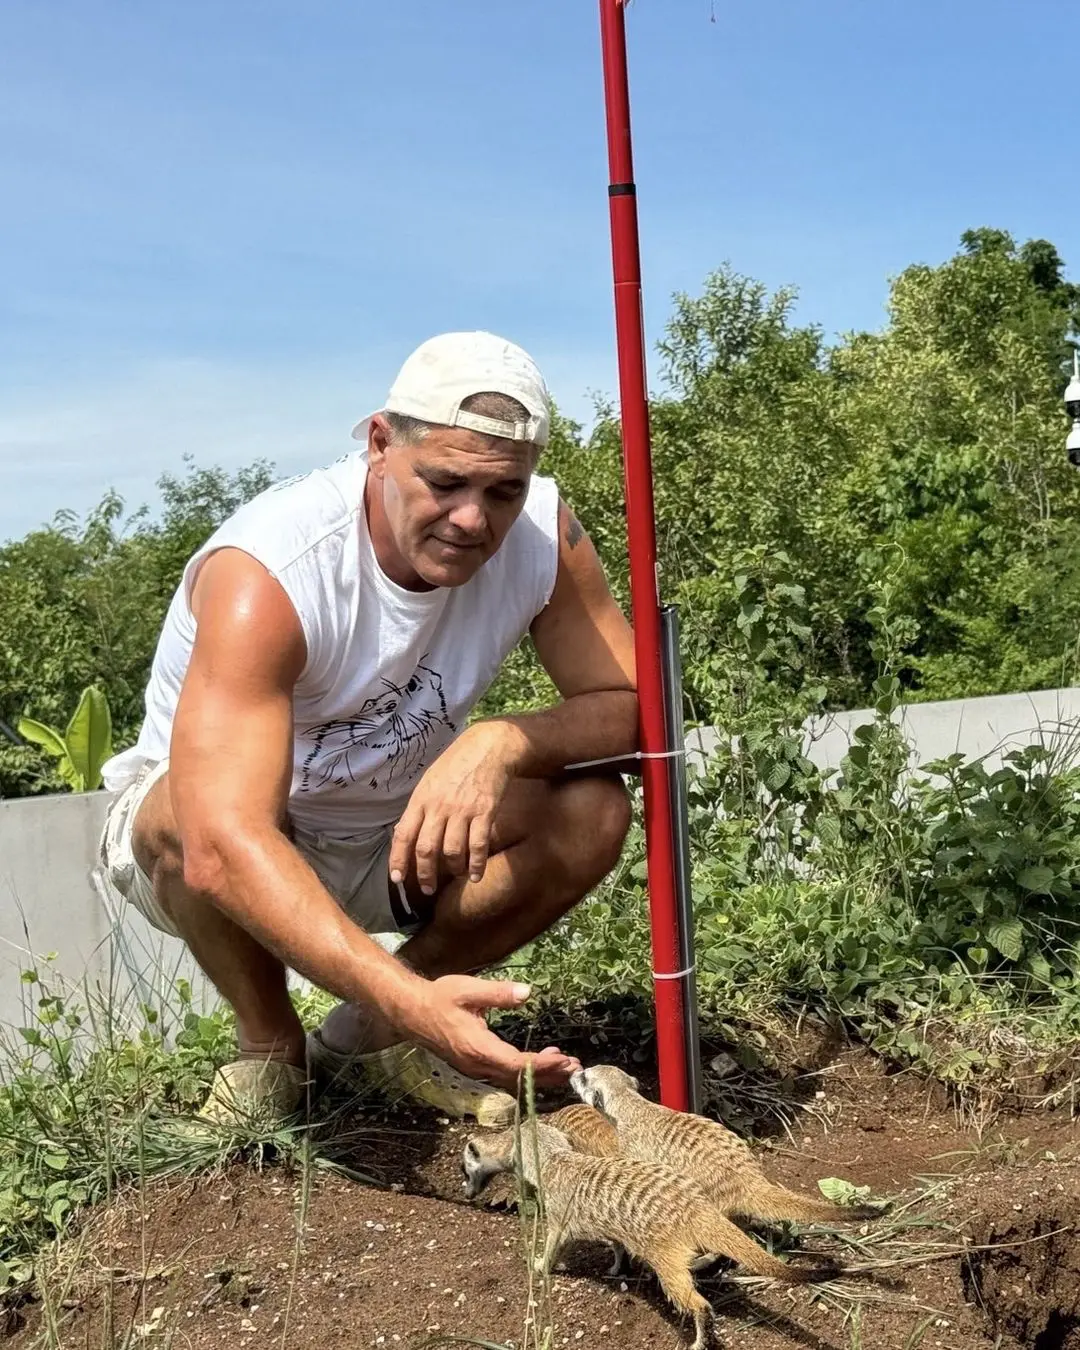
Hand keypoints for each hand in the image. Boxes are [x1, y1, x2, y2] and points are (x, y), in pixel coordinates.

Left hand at [389, 723, 522, 895]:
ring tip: (455, 875)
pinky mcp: (485, 811)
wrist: (489, 747)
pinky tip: (476, 875)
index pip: (403, 835)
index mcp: (421, 799)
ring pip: (452, 851)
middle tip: (427, 889)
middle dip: (425, 874)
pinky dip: (476, 865)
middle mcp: (439, 806)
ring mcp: (463, 810)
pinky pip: (478, 845)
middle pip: (426, 848)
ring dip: (452, 870)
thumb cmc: (456, 764)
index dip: (398, 860)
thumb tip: (404, 833)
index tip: (397, 879)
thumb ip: (419, 808)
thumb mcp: (430, 781)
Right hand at [398, 974, 580, 1091]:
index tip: (565, 1060)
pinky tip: (539, 1060)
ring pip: (513, 1079)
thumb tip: (526, 993)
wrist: (412, 1012)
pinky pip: (505, 1075)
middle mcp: (478, 1065)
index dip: (542, 1065)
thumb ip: (498, 993)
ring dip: (540, 1075)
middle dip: (549, 1075)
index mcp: (478, 1048)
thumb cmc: (440, 998)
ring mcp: (475, 1068)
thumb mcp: (469, 990)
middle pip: (519, 1078)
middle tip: (575, 1068)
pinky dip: (526, 1071)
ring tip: (565, 1066)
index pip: (517, 1064)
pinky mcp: (475, 1065)